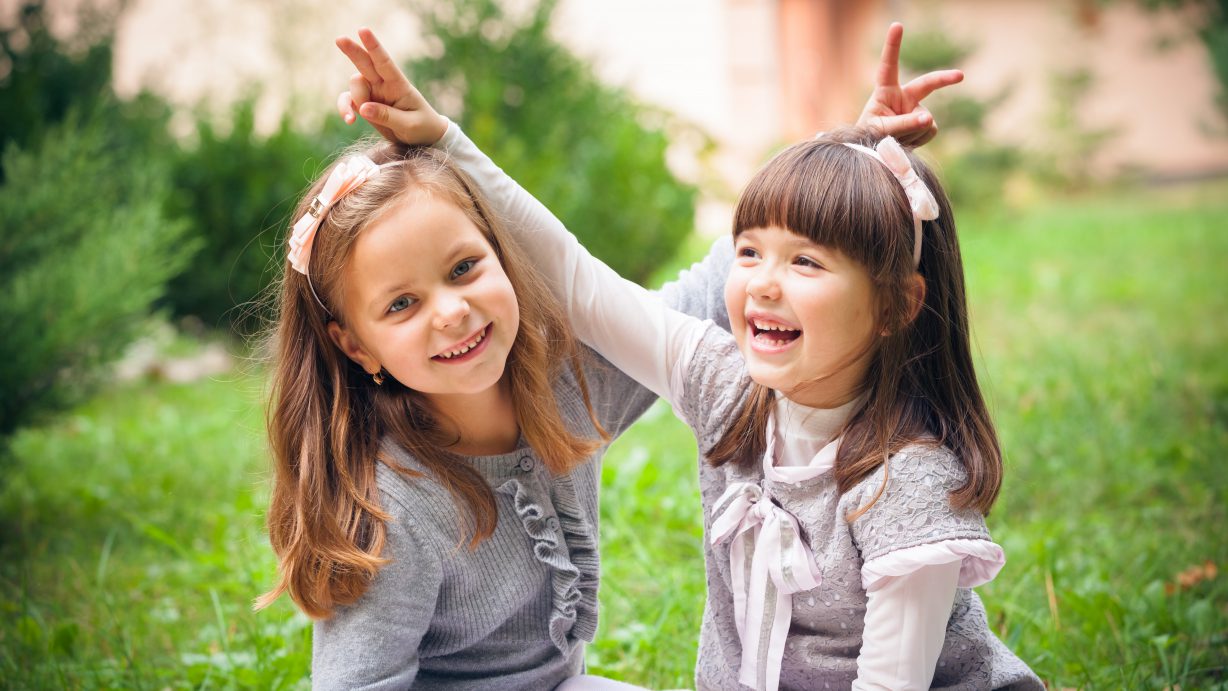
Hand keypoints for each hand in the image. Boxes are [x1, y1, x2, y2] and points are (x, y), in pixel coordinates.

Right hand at [335, 28, 448, 145]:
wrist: (423, 137)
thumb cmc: (422, 128)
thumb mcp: (410, 125)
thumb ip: (387, 116)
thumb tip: (363, 108)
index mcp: (399, 85)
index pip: (385, 62)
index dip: (374, 46)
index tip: (363, 30)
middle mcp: (384, 84)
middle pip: (366, 63)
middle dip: (353, 51)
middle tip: (339, 39)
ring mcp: (374, 92)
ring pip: (355, 84)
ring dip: (354, 99)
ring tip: (357, 117)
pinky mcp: (365, 103)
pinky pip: (349, 100)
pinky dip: (345, 108)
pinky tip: (350, 120)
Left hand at [856, 22, 962, 146]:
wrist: (877, 153)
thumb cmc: (870, 137)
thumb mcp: (881, 130)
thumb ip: (903, 124)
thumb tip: (930, 118)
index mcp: (886, 92)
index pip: (889, 66)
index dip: (893, 46)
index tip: (897, 25)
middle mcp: (903, 97)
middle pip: (927, 84)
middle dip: (944, 78)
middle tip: (960, 76)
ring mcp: (916, 110)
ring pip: (925, 120)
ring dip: (912, 133)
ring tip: (896, 140)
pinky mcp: (925, 124)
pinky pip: (930, 130)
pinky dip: (919, 139)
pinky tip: (908, 142)